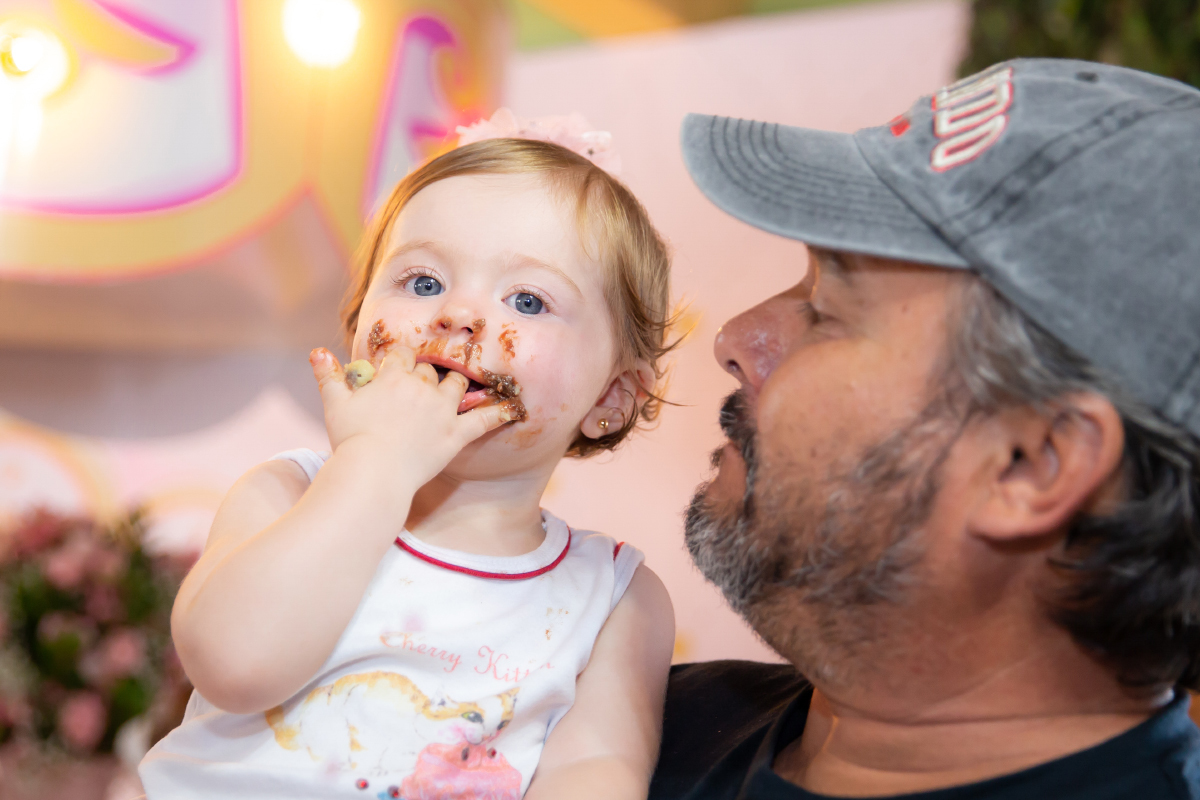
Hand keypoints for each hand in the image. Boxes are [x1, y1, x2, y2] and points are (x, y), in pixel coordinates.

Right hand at [309, 347, 512, 487]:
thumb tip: (316, 350)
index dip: (403, 360)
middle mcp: (421, 388)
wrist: (372, 472)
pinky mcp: (456, 434)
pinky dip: (500, 413)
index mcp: (393, 377)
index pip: (404, 355)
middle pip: (431, 370)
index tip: (400, 369)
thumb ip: (328, 375)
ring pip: (457, 385)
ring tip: (459, 391)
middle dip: (427, 375)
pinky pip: (484, 419)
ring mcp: (442, 410)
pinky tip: (514, 408)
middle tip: (423, 389)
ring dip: (458, 386)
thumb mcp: (335, 404)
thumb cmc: (350, 440)